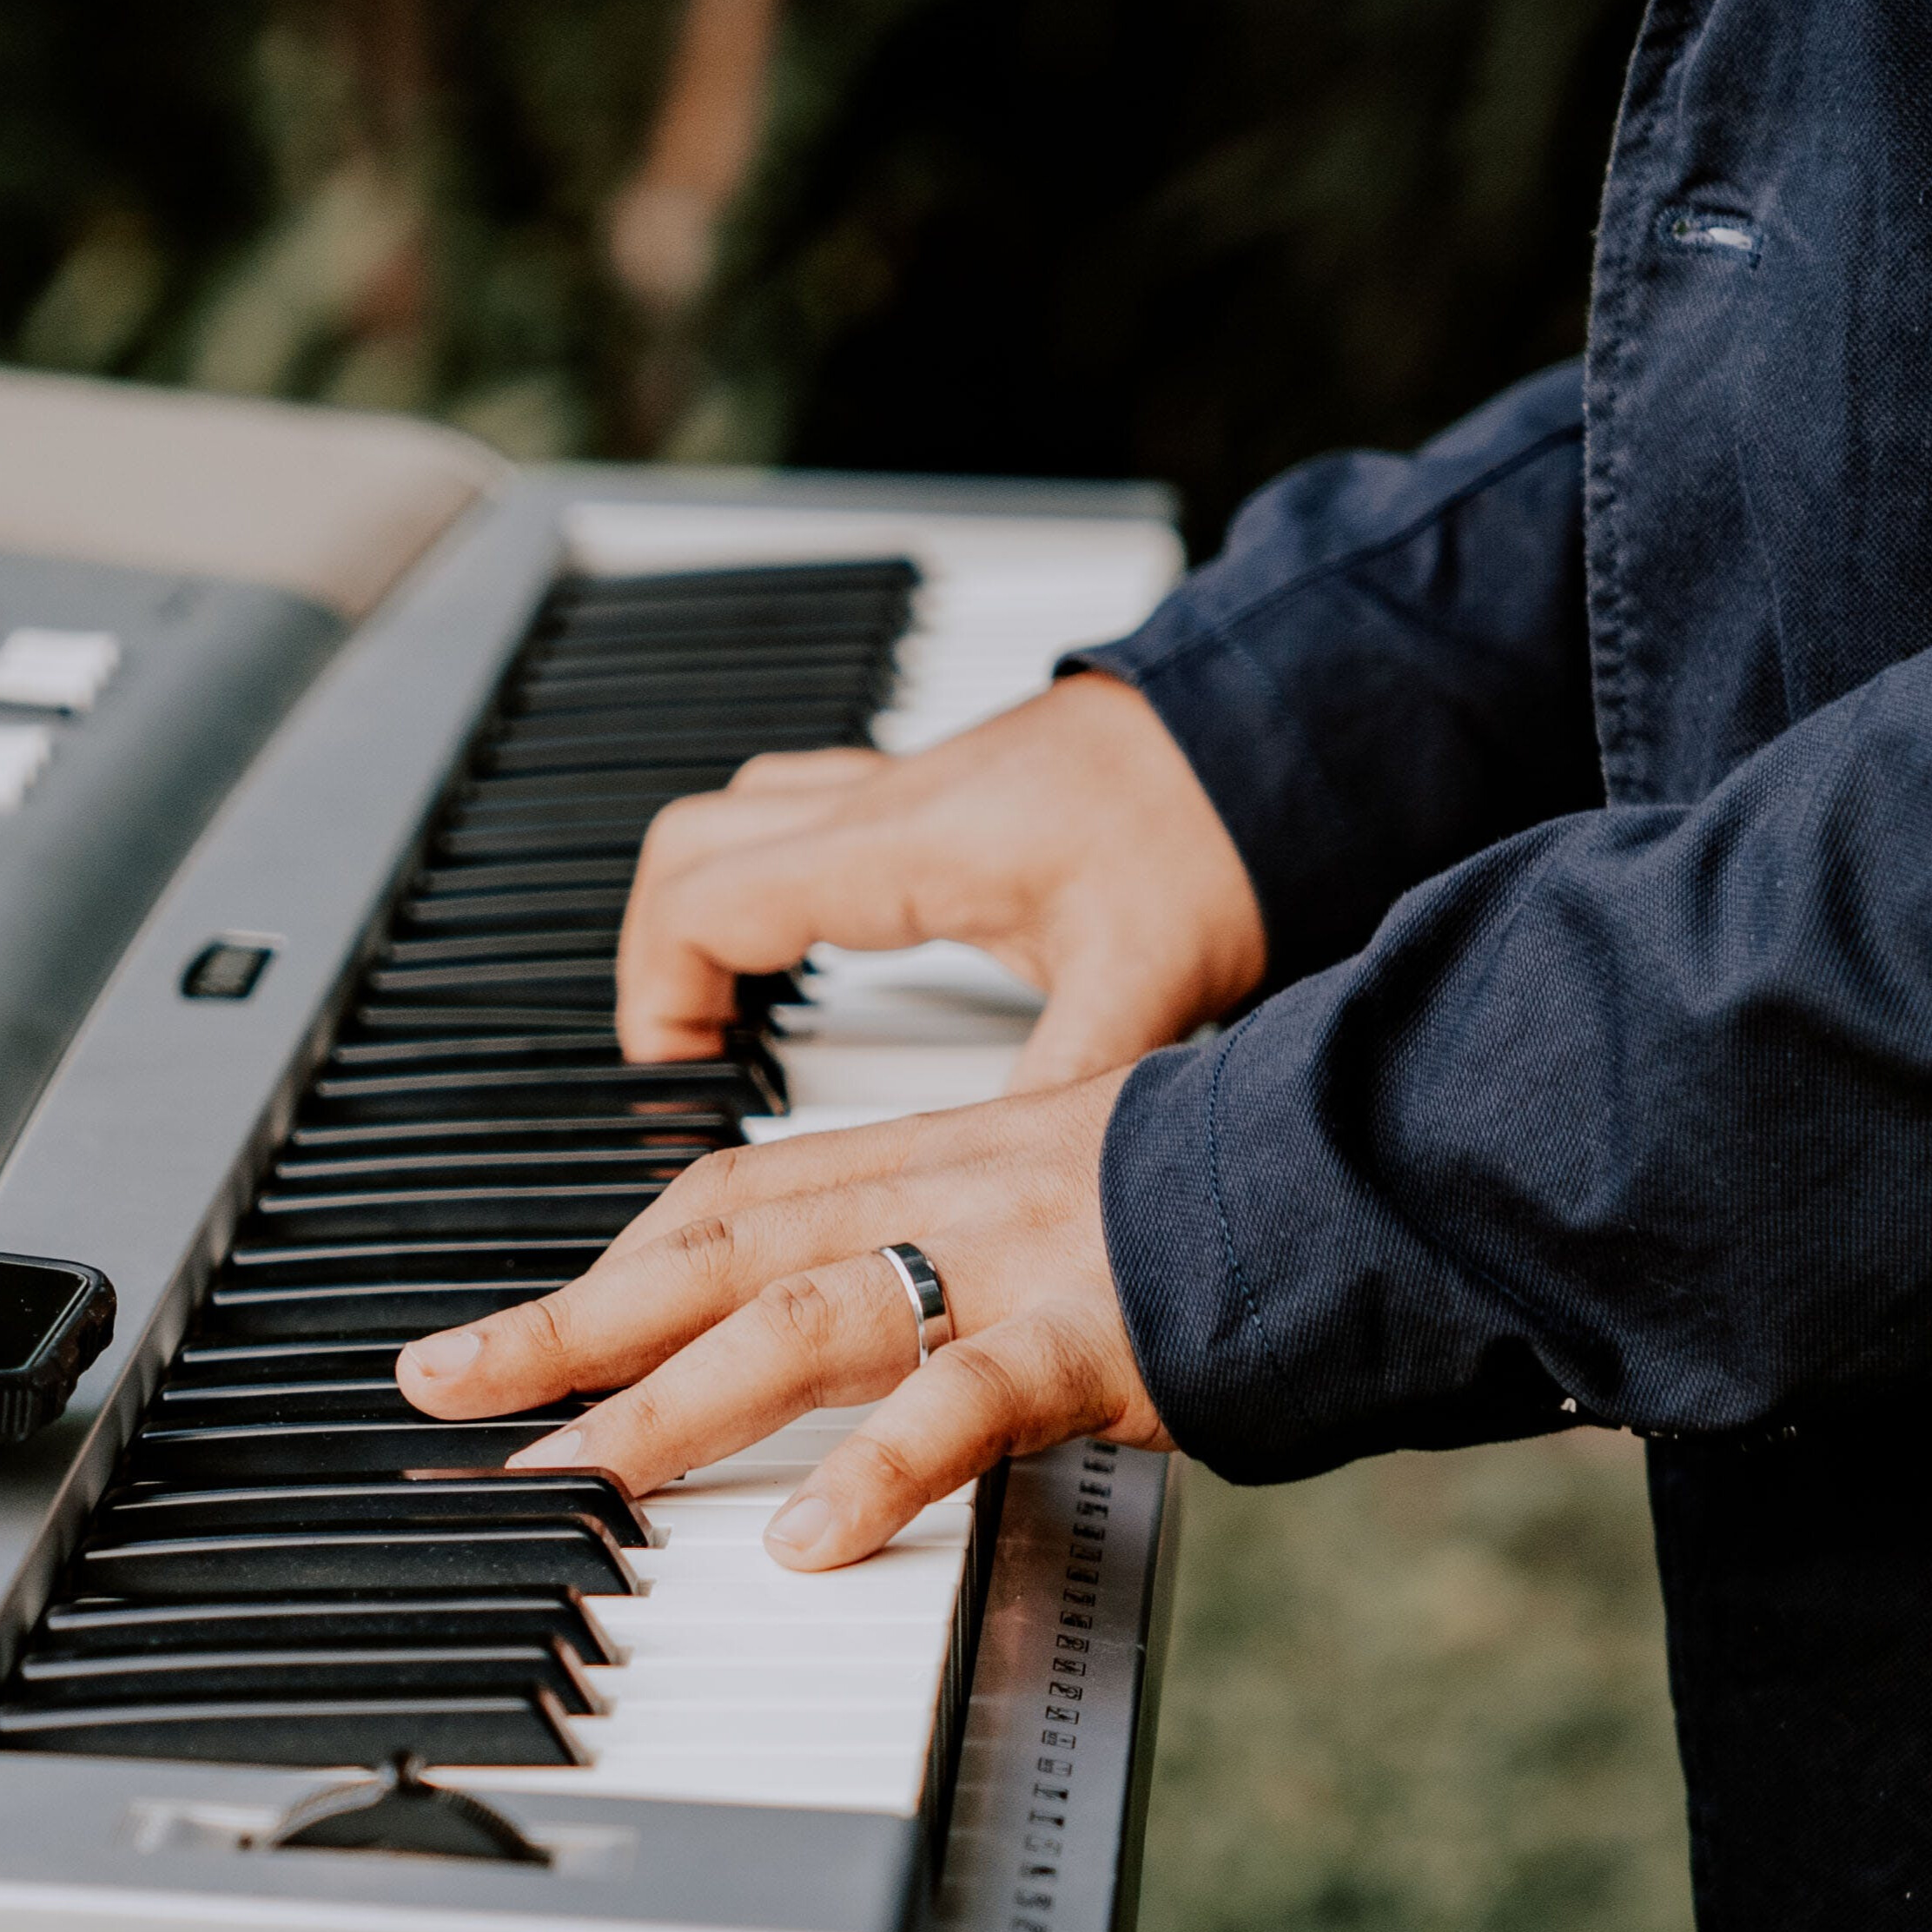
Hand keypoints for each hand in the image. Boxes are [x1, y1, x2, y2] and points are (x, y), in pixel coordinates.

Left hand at [393, 1073, 1164, 1567]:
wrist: (1364, 1149)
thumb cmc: (1227, 1189)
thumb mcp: (1061, 1192)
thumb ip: (963, 1250)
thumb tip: (884, 1335)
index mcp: (933, 1159)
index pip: (731, 1198)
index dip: (612, 1261)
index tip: (519, 1322)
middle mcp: (947, 1197)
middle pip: (715, 1246)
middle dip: (569, 1320)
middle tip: (445, 1386)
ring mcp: (1013, 1263)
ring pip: (806, 1318)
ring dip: (672, 1398)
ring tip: (572, 1470)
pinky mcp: (1090, 1336)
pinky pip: (964, 1403)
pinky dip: (878, 1468)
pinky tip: (806, 1538)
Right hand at [614, 673, 1265, 1088]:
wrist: (1274, 732)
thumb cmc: (1212, 830)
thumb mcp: (1139, 986)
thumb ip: (1059, 1093)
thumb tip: (1005, 1199)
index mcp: (901, 847)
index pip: (701, 902)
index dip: (659, 999)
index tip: (685, 1081)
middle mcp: (885, 805)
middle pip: (684, 847)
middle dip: (657, 955)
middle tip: (688, 1056)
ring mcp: (909, 788)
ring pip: (737, 819)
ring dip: (708, 907)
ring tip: (730, 1013)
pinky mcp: (943, 796)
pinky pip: (803, 819)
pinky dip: (771, 879)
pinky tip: (817, 951)